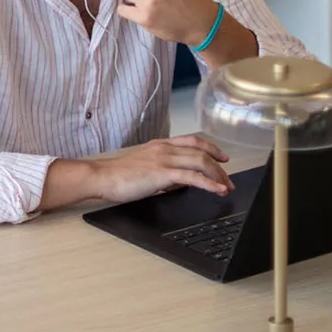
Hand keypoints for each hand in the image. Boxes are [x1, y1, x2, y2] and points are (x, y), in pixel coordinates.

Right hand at [88, 135, 233, 202]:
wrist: (103, 177)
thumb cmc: (118, 175)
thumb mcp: (146, 166)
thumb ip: (165, 169)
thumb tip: (182, 179)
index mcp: (160, 145)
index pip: (192, 141)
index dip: (211, 148)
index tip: (222, 158)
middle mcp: (164, 148)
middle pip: (201, 152)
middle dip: (219, 167)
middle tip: (228, 180)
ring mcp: (164, 159)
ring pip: (200, 162)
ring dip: (217, 175)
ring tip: (226, 187)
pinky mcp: (162, 173)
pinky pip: (192, 177)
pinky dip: (209, 184)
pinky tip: (217, 190)